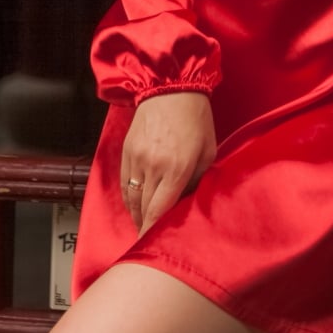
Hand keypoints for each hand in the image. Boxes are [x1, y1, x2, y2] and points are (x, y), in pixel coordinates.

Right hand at [120, 91, 216, 234]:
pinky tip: (136, 204)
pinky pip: (124, 183)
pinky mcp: (127, 151)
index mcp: (177, 168)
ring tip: (143, 224)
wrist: (171, 88)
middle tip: (150, 239)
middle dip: (146, 226)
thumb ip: (198, 179)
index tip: (152, 245)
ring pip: (131, 198)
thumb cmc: (196, 117)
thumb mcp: (208, 151)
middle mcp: (153, 166)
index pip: (160, 211)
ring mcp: (137, 159)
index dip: (154, 232)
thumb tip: (189, 200)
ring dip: (137, 214)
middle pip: (144, 209)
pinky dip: (130, 197)